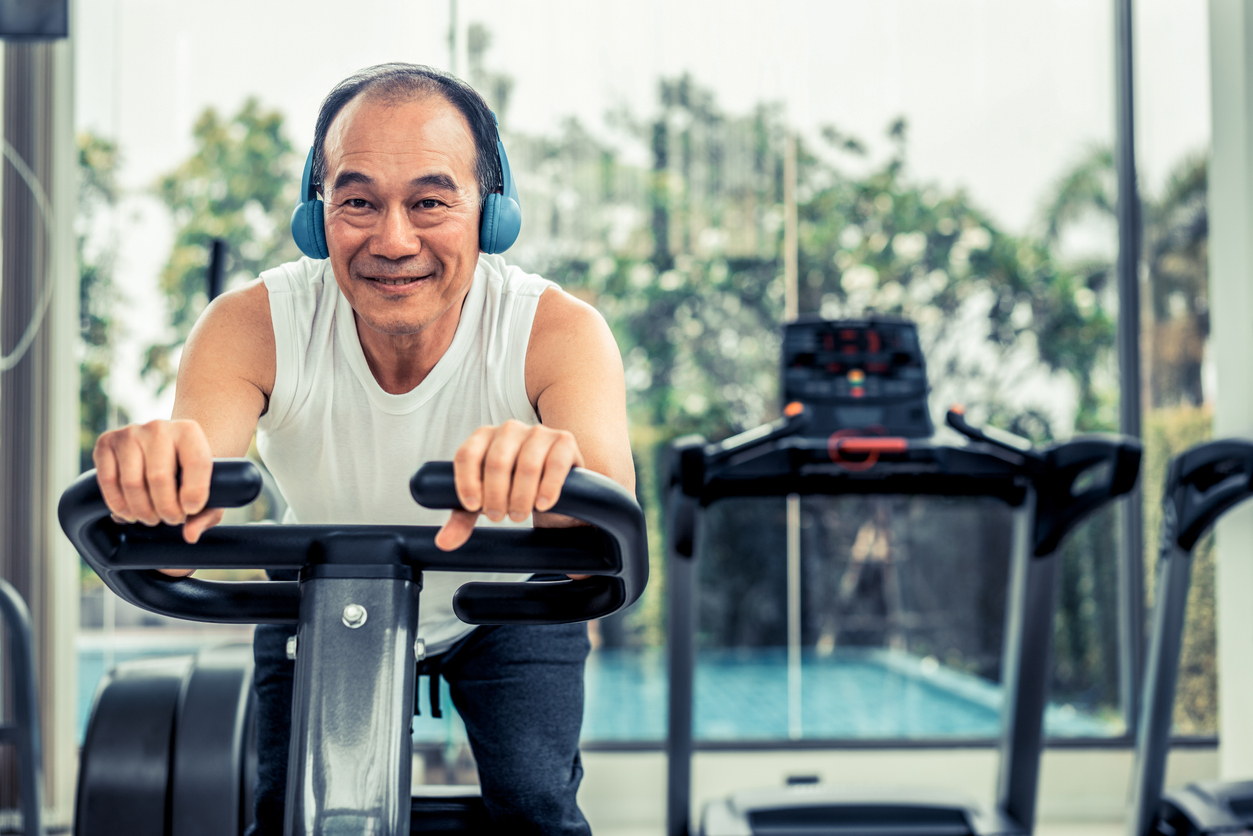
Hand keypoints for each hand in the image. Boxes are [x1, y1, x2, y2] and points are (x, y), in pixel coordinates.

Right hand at [92, 419, 223, 572]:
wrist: (164, 448)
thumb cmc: (189, 472)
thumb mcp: (207, 489)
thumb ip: (207, 514)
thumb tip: (190, 534)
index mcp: (189, 431)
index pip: (196, 462)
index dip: (195, 493)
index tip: (191, 510)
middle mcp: (158, 427)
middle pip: (159, 478)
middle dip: (166, 509)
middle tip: (171, 519)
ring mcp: (129, 433)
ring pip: (132, 483)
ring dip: (142, 511)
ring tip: (152, 518)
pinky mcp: (105, 442)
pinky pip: (107, 481)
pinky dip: (118, 505)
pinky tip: (130, 514)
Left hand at [435, 420, 584, 551]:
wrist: (553, 489)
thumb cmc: (513, 489)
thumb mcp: (485, 503)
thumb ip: (462, 520)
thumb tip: (444, 542)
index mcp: (484, 437)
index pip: (467, 454)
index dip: (466, 482)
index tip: (472, 506)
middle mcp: (509, 429)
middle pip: (496, 462)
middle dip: (496, 496)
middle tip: (499, 516)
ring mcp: (538, 432)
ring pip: (526, 465)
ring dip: (521, 496)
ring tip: (519, 515)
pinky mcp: (564, 441)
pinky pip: (555, 464)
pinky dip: (548, 488)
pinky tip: (542, 504)